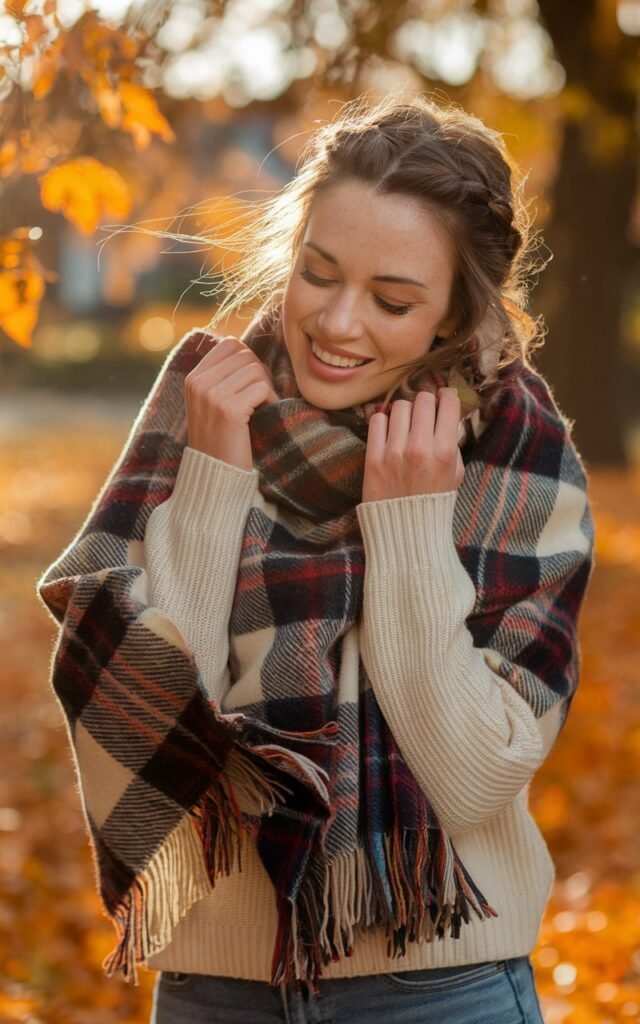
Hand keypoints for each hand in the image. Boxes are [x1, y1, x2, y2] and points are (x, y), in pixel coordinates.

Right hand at [184, 335, 277, 471]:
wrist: (215, 476)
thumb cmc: (222, 439)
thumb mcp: (212, 403)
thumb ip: (224, 376)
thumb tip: (248, 351)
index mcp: (193, 378)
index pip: (230, 344)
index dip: (248, 360)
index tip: (250, 384)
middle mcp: (199, 383)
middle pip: (245, 355)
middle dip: (259, 373)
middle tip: (260, 397)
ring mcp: (212, 396)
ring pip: (255, 369)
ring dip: (266, 388)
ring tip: (261, 407)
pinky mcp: (229, 410)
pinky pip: (261, 387)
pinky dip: (271, 399)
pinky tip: (264, 415)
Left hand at [361, 388, 464, 501]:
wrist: (406, 531)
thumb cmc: (433, 502)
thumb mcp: (455, 474)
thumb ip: (453, 444)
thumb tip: (446, 417)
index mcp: (445, 451)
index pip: (448, 403)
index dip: (447, 397)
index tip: (445, 399)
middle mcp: (420, 447)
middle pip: (423, 399)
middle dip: (426, 402)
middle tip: (425, 412)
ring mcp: (394, 451)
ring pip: (399, 406)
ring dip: (405, 412)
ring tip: (406, 424)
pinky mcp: (373, 457)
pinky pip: (377, 420)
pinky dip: (384, 422)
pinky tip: (389, 433)